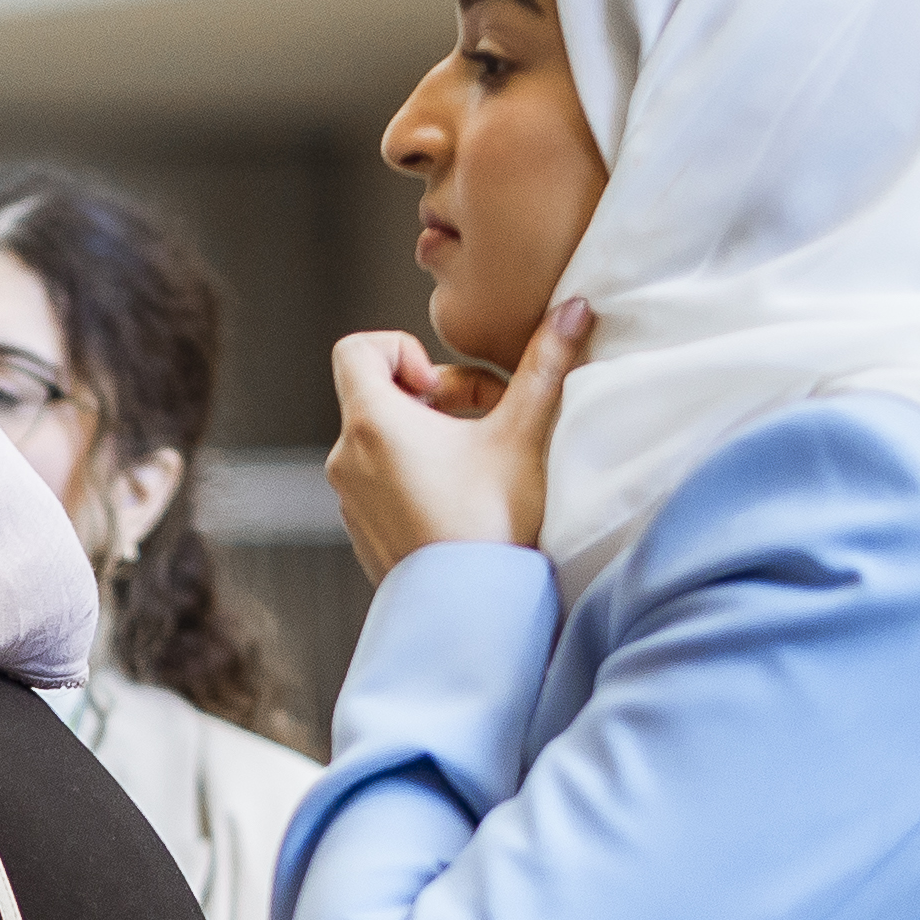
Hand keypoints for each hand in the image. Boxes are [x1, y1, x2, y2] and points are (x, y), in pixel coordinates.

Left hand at [326, 298, 589, 582]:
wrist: (471, 613)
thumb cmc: (495, 521)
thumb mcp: (524, 434)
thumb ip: (546, 365)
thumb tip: (574, 307)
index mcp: (372, 425)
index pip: (356, 349)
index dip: (402, 348)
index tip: (444, 385)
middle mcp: (345, 458)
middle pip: (379, 394)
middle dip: (438, 394)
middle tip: (489, 417)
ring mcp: (348, 498)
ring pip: (383, 439)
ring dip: (431, 434)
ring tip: (482, 458)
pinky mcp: (362, 529)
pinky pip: (381, 479)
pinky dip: (417, 472)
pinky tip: (464, 498)